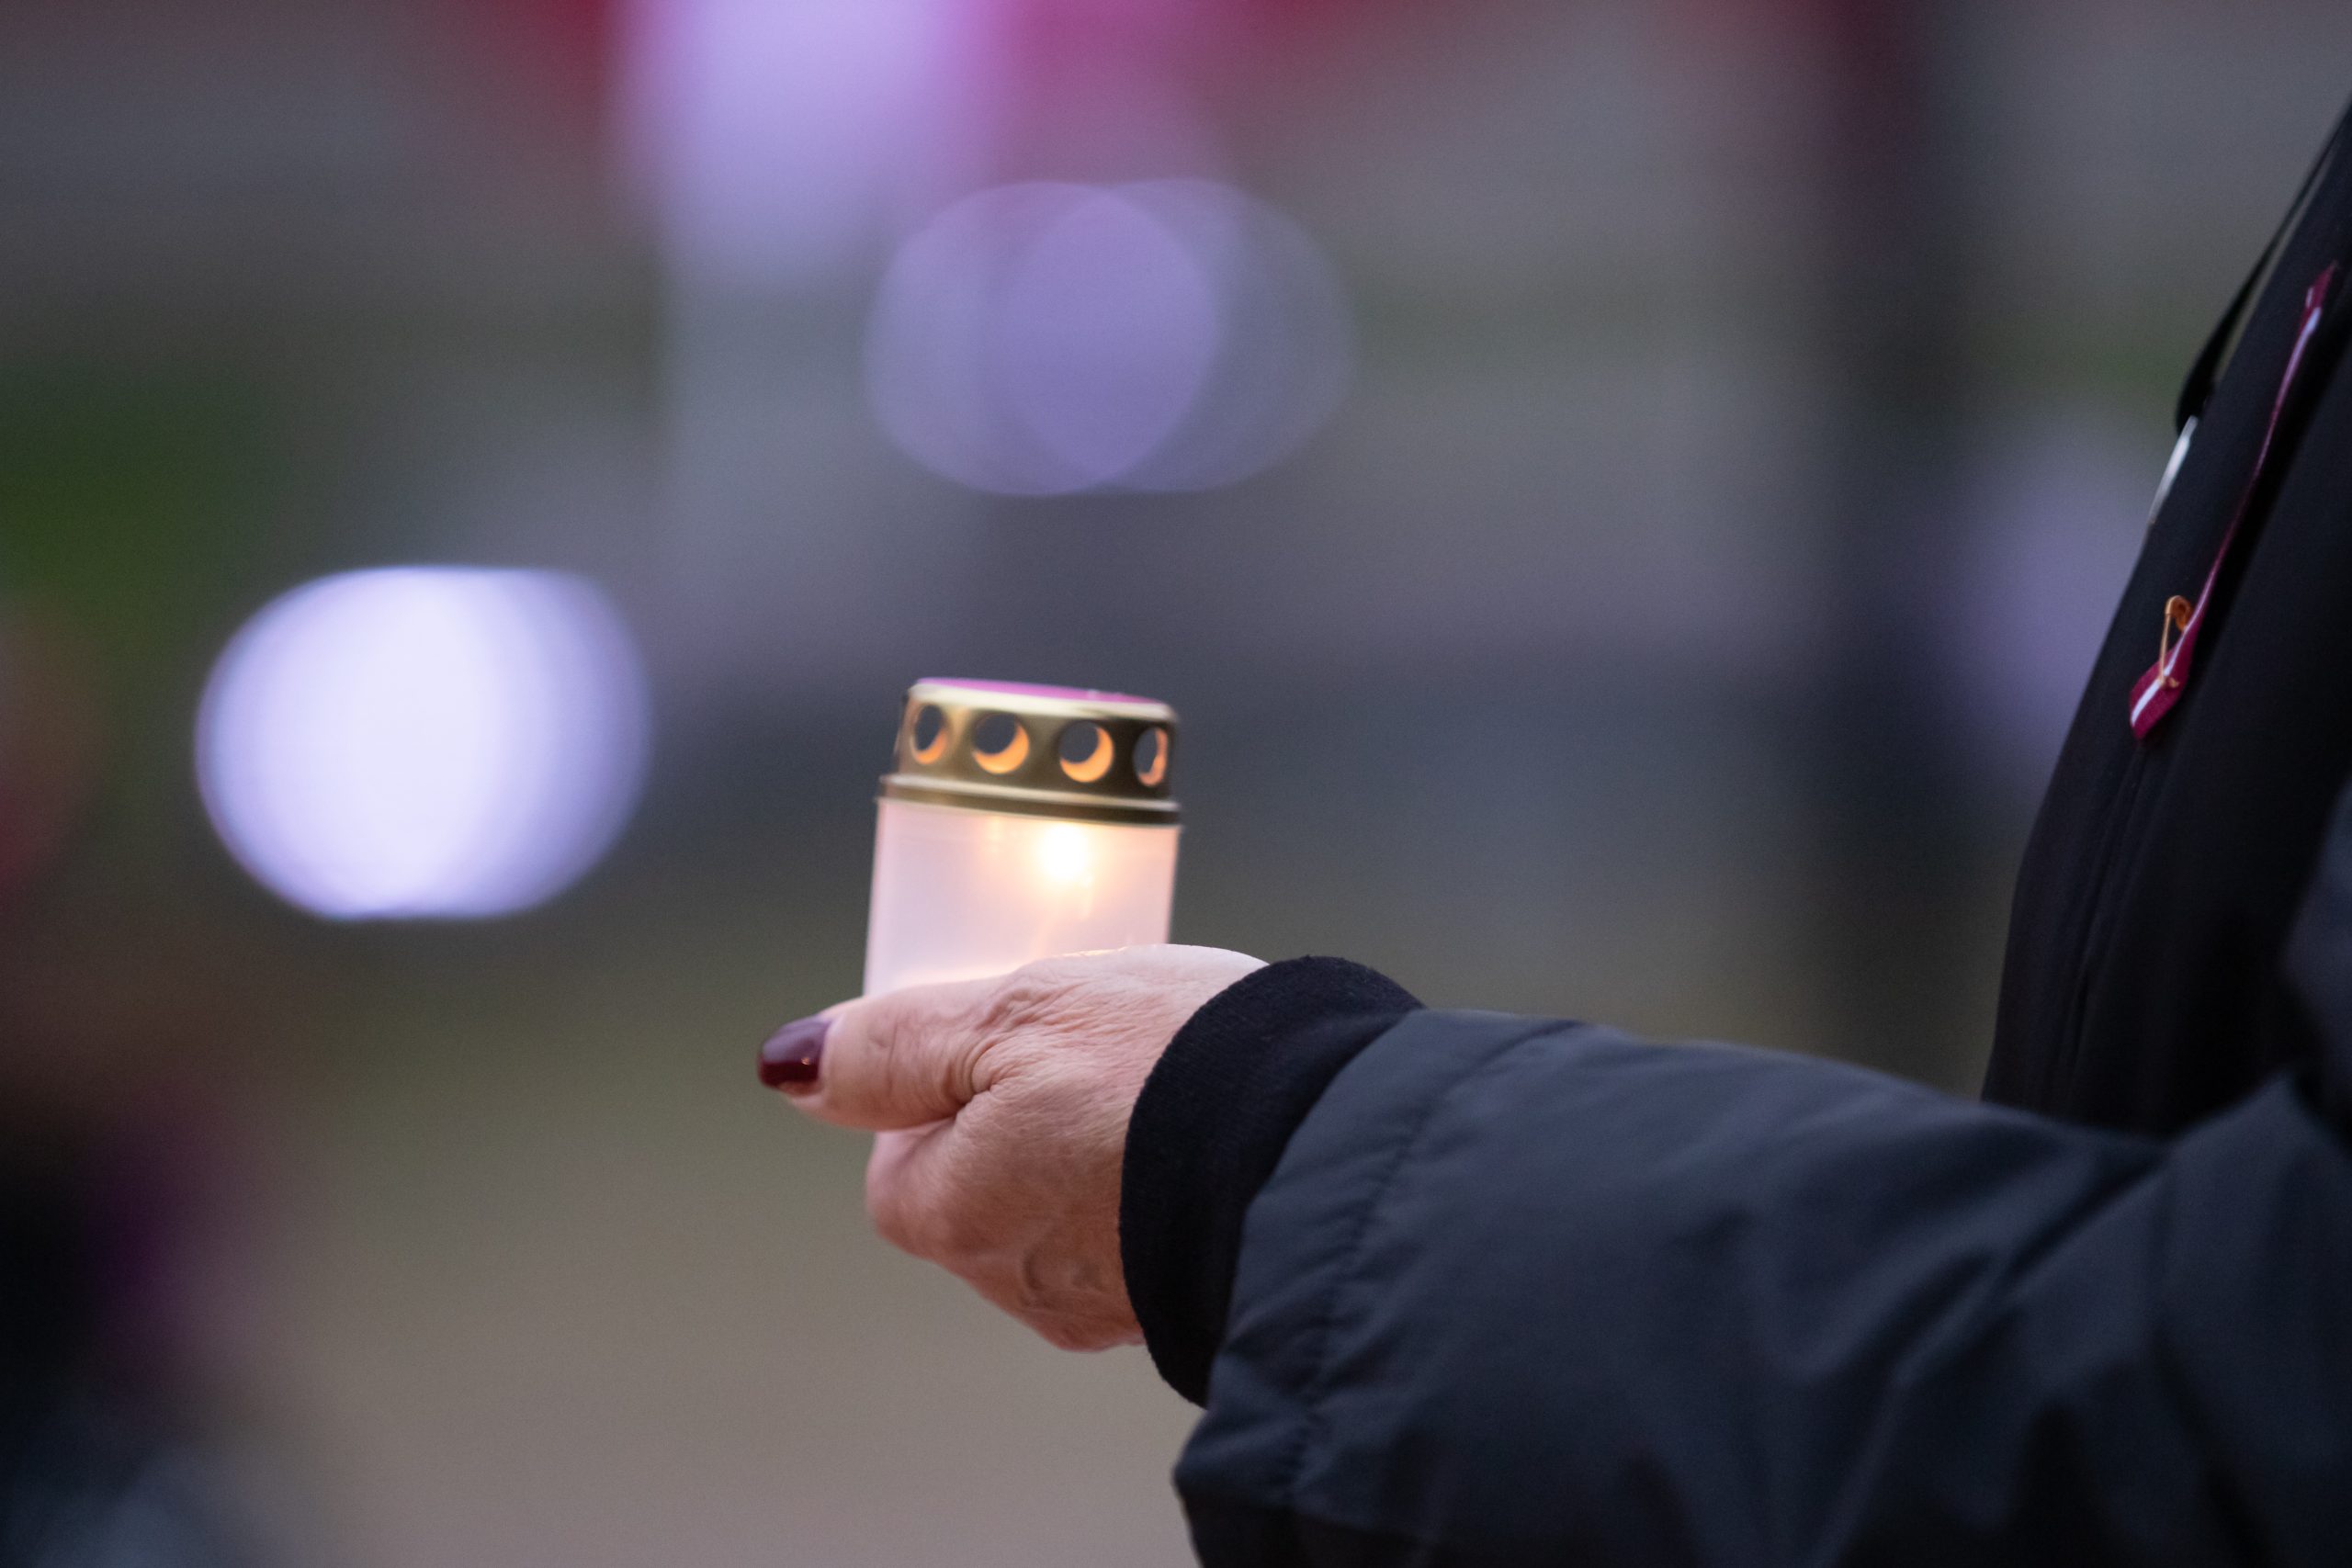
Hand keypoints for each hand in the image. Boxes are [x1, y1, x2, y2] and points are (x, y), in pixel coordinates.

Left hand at [761, 946, 1263, 1349]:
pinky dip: (1165, 1183)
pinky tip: (1209, 1132)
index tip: (1012, 1040)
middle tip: (1098, 1052)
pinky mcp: (1189, 1299)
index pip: (899, 1158)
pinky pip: (1149, 1230)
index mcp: (955, 1214)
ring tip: (1167, 1085)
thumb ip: (894, 1044)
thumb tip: (792, 1067)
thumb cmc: (1169, 1072)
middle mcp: (1021, 1281)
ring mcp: (1112, 1304)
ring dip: (1101, 1152)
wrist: (1333, 1144)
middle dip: (1026, 1120)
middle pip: (985, 1188)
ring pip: (1070, 1212)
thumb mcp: (1011, 1014)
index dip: (947, 1086)